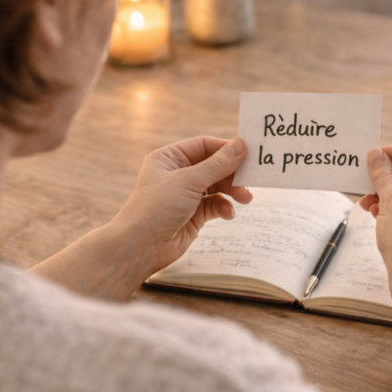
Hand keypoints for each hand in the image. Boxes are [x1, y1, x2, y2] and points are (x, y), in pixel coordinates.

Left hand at [111, 136, 252, 273]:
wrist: (140, 247)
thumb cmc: (156, 208)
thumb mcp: (189, 180)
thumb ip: (218, 164)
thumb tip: (241, 144)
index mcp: (169, 158)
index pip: (204, 145)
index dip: (226, 148)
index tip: (248, 153)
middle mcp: (177, 174)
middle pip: (213, 166)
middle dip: (232, 173)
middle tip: (251, 179)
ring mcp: (185, 195)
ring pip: (217, 186)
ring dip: (232, 191)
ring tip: (245, 198)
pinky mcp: (192, 215)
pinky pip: (215, 205)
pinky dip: (224, 208)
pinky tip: (228, 214)